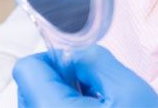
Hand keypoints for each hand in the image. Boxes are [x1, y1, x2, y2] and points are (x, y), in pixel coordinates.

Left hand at [13, 45, 157, 106]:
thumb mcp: (130, 90)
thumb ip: (96, 61)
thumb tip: (73, 55)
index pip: (27, 68)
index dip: (54, 60)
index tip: (80, 70)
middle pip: (29, 89)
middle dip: (59, 83)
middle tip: (95, 95)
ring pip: (37, 107)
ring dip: (61, 103)